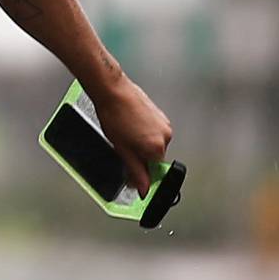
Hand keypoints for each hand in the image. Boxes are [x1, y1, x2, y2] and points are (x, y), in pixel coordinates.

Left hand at [94, 73, 172, 196]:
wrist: (113, 90)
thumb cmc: (114, 116)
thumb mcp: (122, 149)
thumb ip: (135, 171)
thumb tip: (144, 189)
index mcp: (157, 147)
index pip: (155, 172)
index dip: (142, 176)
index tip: (133, 178)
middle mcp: (166, 135)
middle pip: (154, 158)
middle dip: (140, 159)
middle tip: (123, 151)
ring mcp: (164, 124)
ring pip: (153, 144)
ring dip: (141, 145)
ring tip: (123, 135)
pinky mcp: (160, 114)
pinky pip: (153, 132)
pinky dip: (142, 134)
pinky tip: (128, 126)